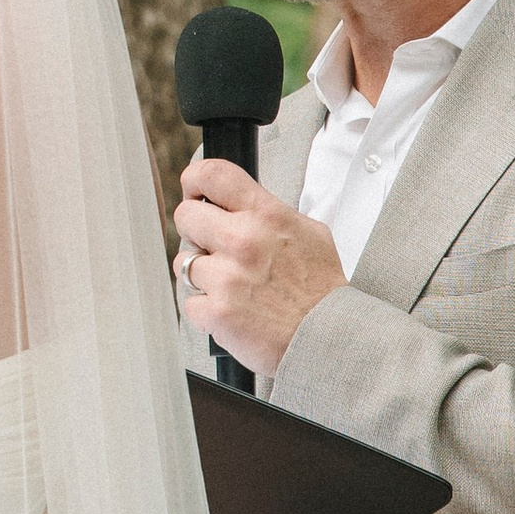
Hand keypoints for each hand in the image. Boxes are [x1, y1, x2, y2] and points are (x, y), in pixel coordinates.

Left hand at [172, 156, 346, 376]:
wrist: (330, 338)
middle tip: (214, 246)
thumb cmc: (322, 290)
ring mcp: (226, 278)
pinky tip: (232, 309)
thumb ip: (270, 213)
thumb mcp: (310, 233)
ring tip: (232, 285)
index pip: (212, 175)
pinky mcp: (216, 312)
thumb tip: (241, 200)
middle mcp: (243, 241)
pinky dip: (206, 309)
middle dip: (196, 231)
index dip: (194, 180)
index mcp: (266, 216)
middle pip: (186, 215)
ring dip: (202, 274)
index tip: (195, 192)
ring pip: (184, 263)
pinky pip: (190, 302)